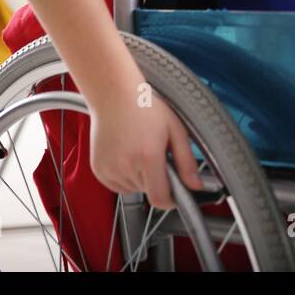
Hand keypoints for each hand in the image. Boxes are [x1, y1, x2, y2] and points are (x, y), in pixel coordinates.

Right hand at [90, 87, 201, 210]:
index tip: (176, 191)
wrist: (114, 95)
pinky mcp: (98, 170)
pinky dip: (126, 175)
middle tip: (157, 154)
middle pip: (149, 192)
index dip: (171, 199)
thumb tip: (195, 186)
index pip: (160, 199)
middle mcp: (126, 166)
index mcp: (147, 157)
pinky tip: (127, 153)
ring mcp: (109, 169)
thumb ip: (187, 162)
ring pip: (134, 189)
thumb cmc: (145, 107)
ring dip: (141, 177)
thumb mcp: (176, 130)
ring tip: (139, 149)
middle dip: (157, 179)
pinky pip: (118, 185)